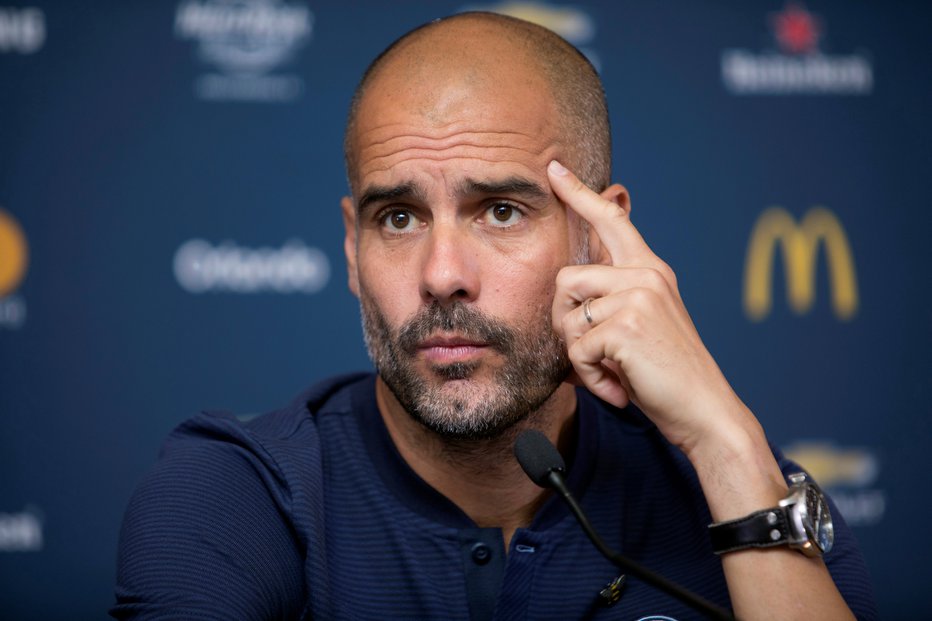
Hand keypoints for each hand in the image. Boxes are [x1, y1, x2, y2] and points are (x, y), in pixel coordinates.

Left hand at [548, 160, 744, 454]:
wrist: (704, 410)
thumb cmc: (665, 374)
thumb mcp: (640, 325)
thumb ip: (612, 300)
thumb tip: (567, 292)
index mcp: (650, 270)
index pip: (611, 220)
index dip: (579, 193)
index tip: (554, 169)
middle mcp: (646, 274)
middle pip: (565, 279)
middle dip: (564, 323)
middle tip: (592, 354)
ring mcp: (638, 296)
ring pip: (568, 317)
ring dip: (579, 356)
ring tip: (613, 372)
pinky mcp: (628, 324)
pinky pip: (577, 349)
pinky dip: (590, 377)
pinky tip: (619, 386)